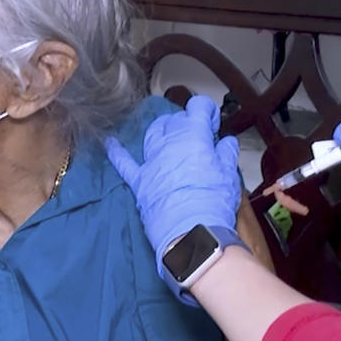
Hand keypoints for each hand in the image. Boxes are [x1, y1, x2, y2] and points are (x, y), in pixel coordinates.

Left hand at [104, 96, 241, 278]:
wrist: (192, 232)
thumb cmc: (213, 203)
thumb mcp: (229, 175)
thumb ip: (226, 153)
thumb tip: (226, 143)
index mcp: (194, 136)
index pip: (198, 108)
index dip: (206, 111)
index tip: (212, 123)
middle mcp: (170, 143)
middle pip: (174, 120)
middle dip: (186, 121)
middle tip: (196, 134)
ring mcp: (152, 161)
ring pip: (152, 134)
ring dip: (160, 129)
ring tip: (168, 131)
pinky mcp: (140, 181)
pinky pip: (125, 163)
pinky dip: (117, 152)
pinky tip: (111, 143)